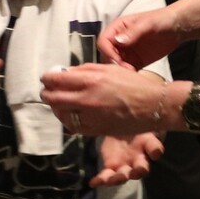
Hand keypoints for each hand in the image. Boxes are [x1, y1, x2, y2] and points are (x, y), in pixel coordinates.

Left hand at [41, 63, 168, 136]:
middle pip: (52, 98)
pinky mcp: (95, 130)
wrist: (154, 105)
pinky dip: (68, 120)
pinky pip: (73, 126)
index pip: (55, 79)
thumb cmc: (134, 84)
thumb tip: (66, 72)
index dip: (47, 78)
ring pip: (60, 114)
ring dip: (56, 108)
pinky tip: (70, 115)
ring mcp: (90, 116)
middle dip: (47, 94)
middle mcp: (87, 98)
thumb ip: (86, 70)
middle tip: (48, 92)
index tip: (46, 78)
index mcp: (90, 79)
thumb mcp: (110, 69)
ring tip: (59, 103)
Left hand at [92, 132, 165, 185]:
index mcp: (147, 146)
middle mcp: (138, 160)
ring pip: (123, 176)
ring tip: (109, 181)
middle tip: (133, 173)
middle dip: (137, 173)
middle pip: (140, 170)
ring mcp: (125, 166)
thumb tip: (150, 130)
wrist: (120, 128)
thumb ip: (142, 126)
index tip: (155, 153)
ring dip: (117, 179)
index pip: (155, 148)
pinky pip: (106, 175)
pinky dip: (100, 180)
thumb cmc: (133, 127)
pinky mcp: (111, 167)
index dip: (156, 151)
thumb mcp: (139, 124)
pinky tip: (93, 182)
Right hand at [99, 7, 182, 69]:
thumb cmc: (162, 19)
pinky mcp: (134, 62)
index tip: (117, 60)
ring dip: (120, 72)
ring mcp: (126, 52)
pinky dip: (128, 76)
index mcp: (117, 28)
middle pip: (106, 56)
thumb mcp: (148, 24)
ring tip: (133, 73)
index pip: (103, 42)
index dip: (107, 52)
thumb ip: (133, 32)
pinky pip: (126, 71)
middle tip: (127, 70)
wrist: (177, 28)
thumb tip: (118, 40)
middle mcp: (118, 41)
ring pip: (114, 65)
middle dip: (114, 64)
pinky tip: (137, 77)